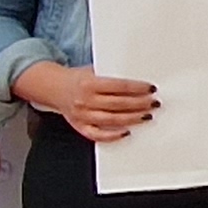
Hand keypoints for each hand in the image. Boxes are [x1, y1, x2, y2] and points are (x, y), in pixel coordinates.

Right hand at [16, 62, 159, 142]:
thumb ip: (110, 77)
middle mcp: (85, 100)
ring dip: (132, 119)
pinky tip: (127, 132)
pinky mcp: (79, 126)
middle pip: (118, 104)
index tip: (151, 89)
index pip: (119, 86)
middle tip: (154, 103)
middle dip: (140, 104)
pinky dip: (112, 136)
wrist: (53, 87)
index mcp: (89, 83)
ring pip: (112, 120)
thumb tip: (137, 83)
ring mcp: (82, 115)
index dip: (137, 88)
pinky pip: (97, 135)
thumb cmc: (77, 79)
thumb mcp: (92, 71)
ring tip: (147, 116)